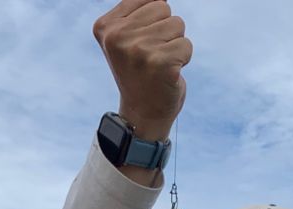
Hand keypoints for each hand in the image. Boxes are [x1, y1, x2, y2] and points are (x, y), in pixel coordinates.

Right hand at [93, 0, 191, 139]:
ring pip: (177, 24)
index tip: (140, 44)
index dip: (152, 20)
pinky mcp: (160, 64)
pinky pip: (186, 45)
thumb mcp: (126, 37)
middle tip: (151, 56)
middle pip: (164, 8)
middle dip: (165, 30)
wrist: (142, 114)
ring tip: (159, 64)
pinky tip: (167, 74)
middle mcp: (118, 37)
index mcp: (106, 27)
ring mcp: (139, 51)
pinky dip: (183, 59)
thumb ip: (139, 10)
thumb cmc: (139, 71)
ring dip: (174, 45)